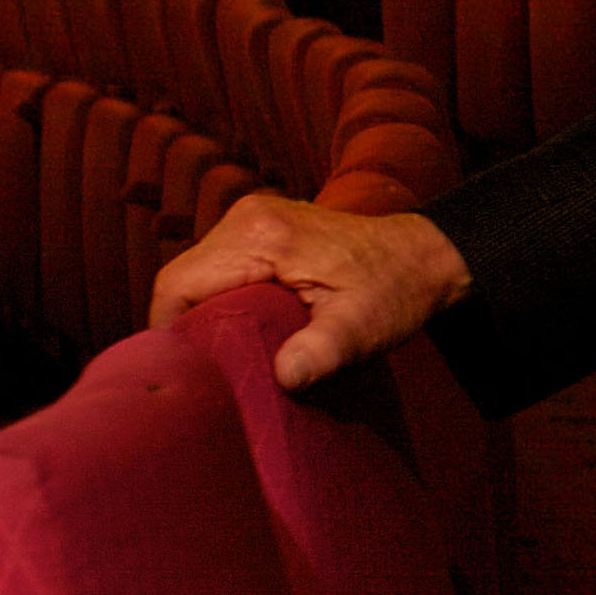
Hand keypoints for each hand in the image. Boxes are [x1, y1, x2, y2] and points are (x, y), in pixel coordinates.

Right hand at [149, 193, 471, 391]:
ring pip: (196, 276)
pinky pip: (217, 270)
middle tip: (204, 373)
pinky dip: (218, 302)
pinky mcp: (261, 230)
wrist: (424, 256)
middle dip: (184, 329)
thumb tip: (286, 377)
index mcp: (261, 235)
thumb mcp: (363, 326)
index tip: (188, 374)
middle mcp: (248, 218)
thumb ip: (323, 350)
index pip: (178, 286)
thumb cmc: (396, 289)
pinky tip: (236, 333)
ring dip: (200, 316)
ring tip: (220, 358)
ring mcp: (252, 219)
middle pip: (180, 280)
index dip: (171, 334)